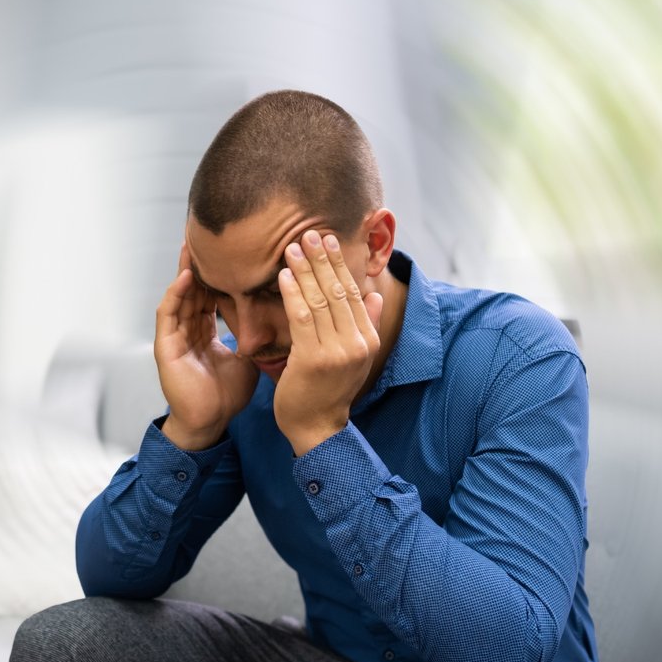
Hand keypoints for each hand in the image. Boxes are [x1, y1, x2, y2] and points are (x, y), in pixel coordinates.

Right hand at [155, 241, 257, 449]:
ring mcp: (175, 337)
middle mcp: (188, 329)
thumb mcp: (248, 358)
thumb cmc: (226, 395)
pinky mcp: (165, 347)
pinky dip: (175, 295)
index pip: (211, 294)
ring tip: (192, 245)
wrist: (211, 422)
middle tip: (208, 234)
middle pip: (193, 288)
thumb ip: (257, 338)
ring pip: (179, 295)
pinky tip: (186, 277)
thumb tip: (282, 319)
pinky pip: (168, 315)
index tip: (233, 250)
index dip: (220, 273)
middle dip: (200, 263)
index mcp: (205, 331)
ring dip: (184, 270)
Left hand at [273, 230, 383, 455]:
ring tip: (292, 247)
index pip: (354, 292)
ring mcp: (336, 352)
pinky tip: (283, 275)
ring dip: (304, 271)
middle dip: (322, 260)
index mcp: (368, 339)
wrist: (316, 428)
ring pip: (319, 301)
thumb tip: (377, 296)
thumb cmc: (330, 390)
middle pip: (339, 291)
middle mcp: (356, 343)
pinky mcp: (313, 360)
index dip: (339, 264)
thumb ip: (369, 325)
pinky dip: (292, 294)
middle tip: (308, 233)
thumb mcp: (357, 358)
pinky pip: (302, 318)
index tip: (327, 240)